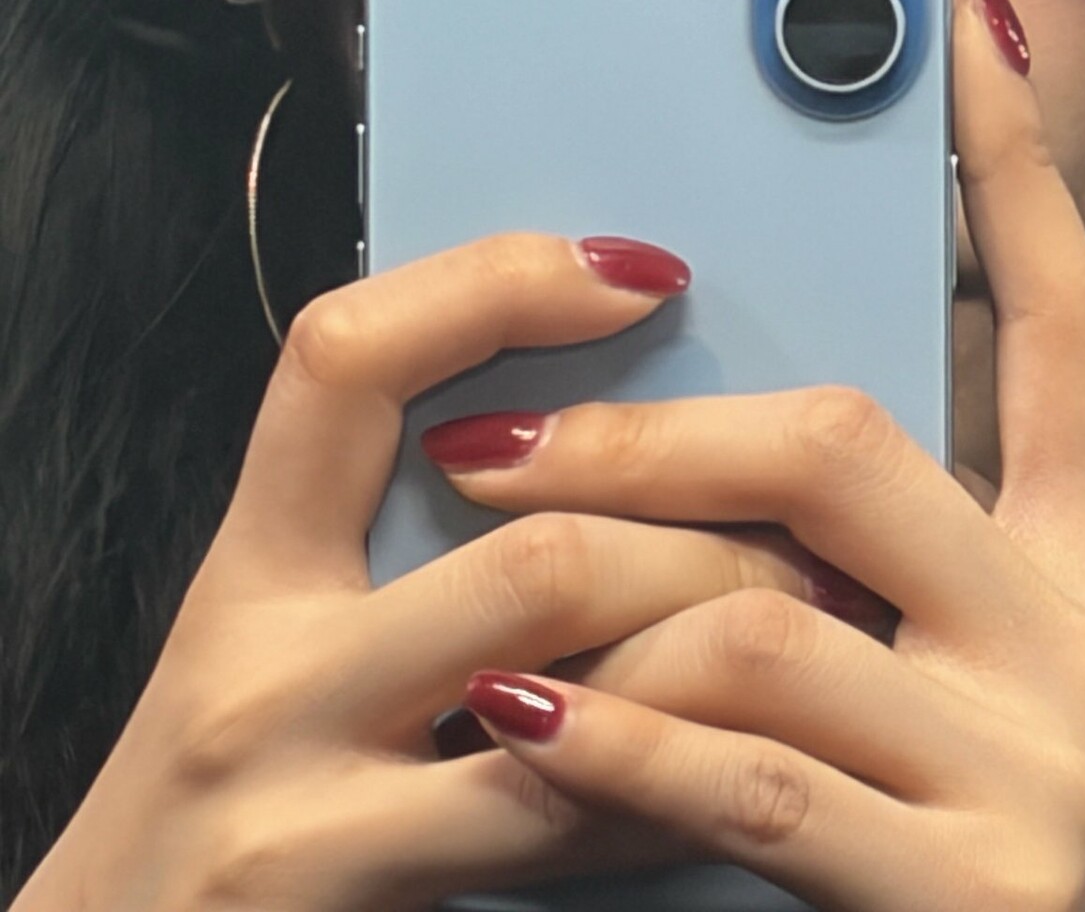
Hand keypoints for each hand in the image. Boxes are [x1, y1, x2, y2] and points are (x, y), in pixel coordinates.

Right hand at [14, 235, 880, 911]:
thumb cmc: (235, 803)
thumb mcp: (275, 646)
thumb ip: (392, 552)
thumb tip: (589, 440)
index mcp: (252, 570)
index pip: (346, 360)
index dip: (494, 286)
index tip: (636, 275)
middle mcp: (261, 672)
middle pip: (535, 557)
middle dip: (706, 551)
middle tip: (807, 545)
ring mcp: (301, 804)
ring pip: (576, 691)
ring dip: (719, 663)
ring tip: (811, 638)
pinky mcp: (345, 904)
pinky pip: (568, 829)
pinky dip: (677, 790)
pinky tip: (741, 766)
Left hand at [426, 0, 1084, 910]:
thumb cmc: (932, 836)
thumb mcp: (936, 668)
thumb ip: (866, 545)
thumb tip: (720, 405)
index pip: (1070, 323)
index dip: (1016, 170)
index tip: (962, 31)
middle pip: (846, 447)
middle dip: (647, 439)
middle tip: (494, 443)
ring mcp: (1043, 770)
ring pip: (763, 618)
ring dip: (598, 612)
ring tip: (497, 629)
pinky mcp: (975, 896)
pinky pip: (743, 776)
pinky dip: (613, 743)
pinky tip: (530, 722)